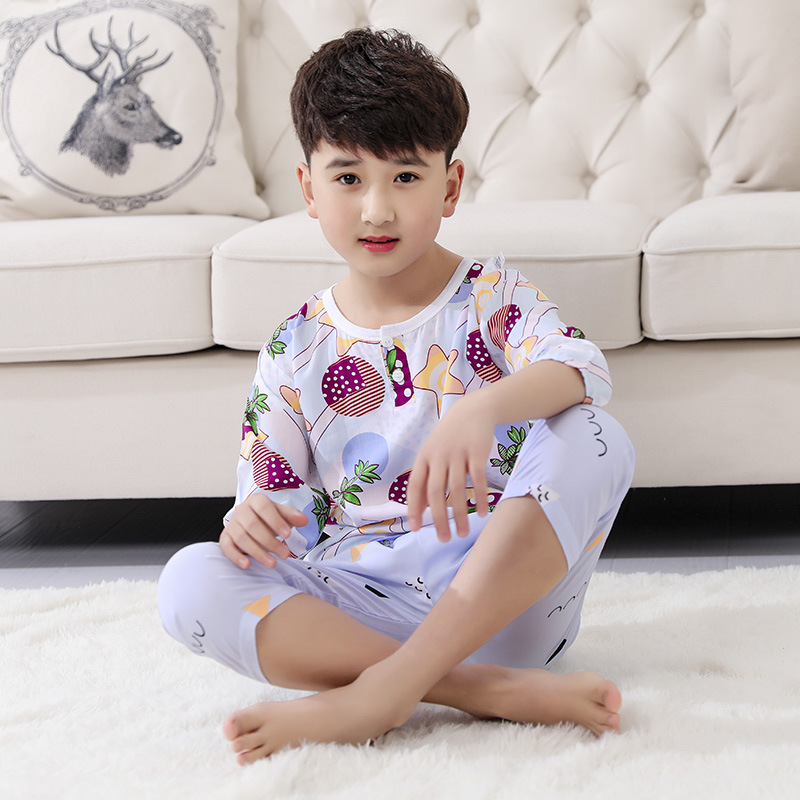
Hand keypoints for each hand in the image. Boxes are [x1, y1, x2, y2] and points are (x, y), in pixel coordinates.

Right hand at [220, 494, 307, 568]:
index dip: (276, 522)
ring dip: (257, 552)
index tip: (288, 536)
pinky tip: (248, 565)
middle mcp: (241, 511)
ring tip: (272, 564)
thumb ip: (292, 516)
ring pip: (242, 538)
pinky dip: (236, 557)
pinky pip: (227, 547)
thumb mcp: (282, 514)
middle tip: (285, 554)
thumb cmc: (269, 517)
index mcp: (256, 501)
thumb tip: (304, 520)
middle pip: (253, 526)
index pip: (264, 508)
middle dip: (270, 542)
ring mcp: (232, 525)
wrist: (251, 519)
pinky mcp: (225, 538)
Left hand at [406, 395, 492, 541]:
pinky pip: (478, 479)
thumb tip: (423, 508)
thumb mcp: (433, 452)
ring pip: (457, 489)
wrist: (473, 410)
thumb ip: (428, 477)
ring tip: (463, 533)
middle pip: (435, 492)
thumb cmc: (450, 438)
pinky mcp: (477, 451)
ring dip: (460, 514)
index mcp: (424, 457)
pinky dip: (479, 498)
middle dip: (438, 518)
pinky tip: (481, 513)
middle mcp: (439, 455)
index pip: (415, 486)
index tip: (415, 528)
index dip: (414, 507)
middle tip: (443, 539)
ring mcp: (458, 453)